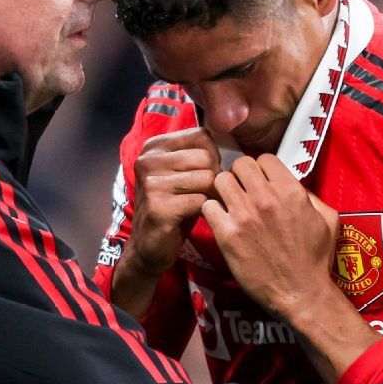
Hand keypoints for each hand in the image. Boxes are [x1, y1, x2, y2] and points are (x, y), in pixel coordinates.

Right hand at [111, 128, 220, 315]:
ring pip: (207, 178)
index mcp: (154, 147)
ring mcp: (151, 184)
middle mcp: (148, 161)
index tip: (204, 174)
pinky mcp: (159, 207)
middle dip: (214, 177)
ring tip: (201, 206)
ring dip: (212, 196)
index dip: (213, 156)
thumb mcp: (183, 174)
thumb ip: (198, 155)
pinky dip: (207, 211)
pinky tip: (196, 217)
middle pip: (206, 157)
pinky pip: (202, 201)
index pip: (202, 136)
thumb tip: (234, 146)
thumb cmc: (174, 207)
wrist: (149, 247)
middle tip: (204, 194)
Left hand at [202, 155, 378, 383]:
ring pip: (220, 181)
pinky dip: (212, 211)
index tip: (260, 182)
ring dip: (224, 190)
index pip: (264, 158)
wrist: (300, 293)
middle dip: (240, 175)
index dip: (261, 169)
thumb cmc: (315, 258)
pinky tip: (221, 220)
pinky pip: (208, 206)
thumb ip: (309, 195)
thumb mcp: (327, 219)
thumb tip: (291, 184)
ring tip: (230, 204)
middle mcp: (266, 199)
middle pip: (239, 164)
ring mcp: (244, 216)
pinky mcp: (227, 235)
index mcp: (291, 191)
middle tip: (242, 190)